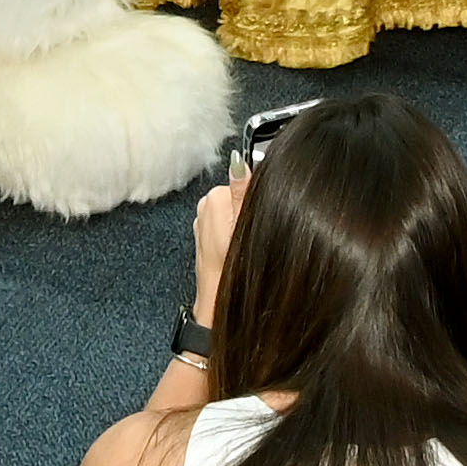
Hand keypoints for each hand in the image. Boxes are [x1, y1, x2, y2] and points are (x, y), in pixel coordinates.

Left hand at [187, 171, 246, 329]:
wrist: (216, 303)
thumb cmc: (231, 270)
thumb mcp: (246, 226)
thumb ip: (243, 191)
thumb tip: (239, 161)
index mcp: (214, 196)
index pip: (246, 182)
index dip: (259, 200)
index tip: (263, 219)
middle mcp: (204, 205)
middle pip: (240, 197)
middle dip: (250, 214)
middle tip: (256, 238)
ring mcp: (203, 222)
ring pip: (234, 214)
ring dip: (243, 227)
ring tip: (245, 248)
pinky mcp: (205, 236)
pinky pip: (226, 229)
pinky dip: (234, 238)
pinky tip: (237, 253)